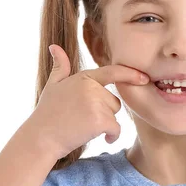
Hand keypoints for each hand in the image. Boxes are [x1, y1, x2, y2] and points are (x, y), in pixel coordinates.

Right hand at [25, 44, 149, 159]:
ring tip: (84, 127)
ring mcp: (96, 103)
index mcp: (84, 77)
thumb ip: (60, 67)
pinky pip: (116, 129)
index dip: (131, 74)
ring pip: (115, 115)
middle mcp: (91, 87)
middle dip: (104, 112)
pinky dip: (112, 136)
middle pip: (114, 101)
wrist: (41, 138)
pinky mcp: (100, 120)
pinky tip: (100, 138)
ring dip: (105, 124)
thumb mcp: (53, 86)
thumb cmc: (47, 113)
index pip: (112, 72)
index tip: (144, 78)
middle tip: (82, 119)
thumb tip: (55, 47)